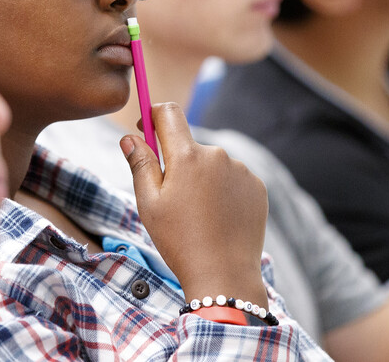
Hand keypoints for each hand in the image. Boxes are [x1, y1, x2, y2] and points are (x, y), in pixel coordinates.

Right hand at [121, 102, 267, 305]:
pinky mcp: (257, 187)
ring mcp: (241, 171)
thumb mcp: (149, 203)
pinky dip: (222, 191)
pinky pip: (232, 179)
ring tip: (198, 215)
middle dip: (177, 162)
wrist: (224, 275)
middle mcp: (218, 155)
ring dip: (201, 179)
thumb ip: (140, 164)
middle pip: (189, 146)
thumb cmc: (179, 240)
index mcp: (187, 156)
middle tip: (171, 198)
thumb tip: (131, 137)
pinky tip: (217, 218)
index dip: (153, 114)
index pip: (168, 113)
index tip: (145, 126)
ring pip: (211, 164)